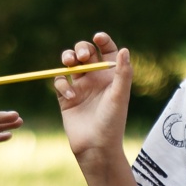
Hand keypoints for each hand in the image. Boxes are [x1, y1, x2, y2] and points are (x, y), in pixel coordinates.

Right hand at [54, 33, 134, 167]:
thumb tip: (125, 49)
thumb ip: (123, 73)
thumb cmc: (112, 122)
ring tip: (70, 63)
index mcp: (111, 76)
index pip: (107, 51)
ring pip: (70, 63)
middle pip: (85, 52)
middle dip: (81, 49)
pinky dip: (62, 83)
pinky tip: (70, 94)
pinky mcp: (66, 98)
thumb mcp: (120, 96)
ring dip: (67, 57)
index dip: (102, 41)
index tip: (98, 37)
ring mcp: (80, 87)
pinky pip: (59, 81)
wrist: (96, 147)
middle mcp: (96, 79)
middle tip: (83, 56)